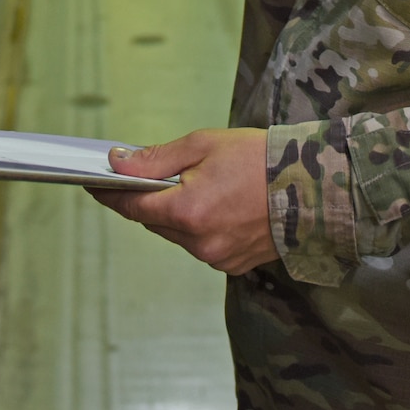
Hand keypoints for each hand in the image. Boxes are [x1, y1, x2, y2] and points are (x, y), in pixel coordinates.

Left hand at [88, 128, 279, 275]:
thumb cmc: (262, 159)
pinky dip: (199, 227)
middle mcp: (199, 242)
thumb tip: (118, 163)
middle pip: (155, 222)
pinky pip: (201, 245)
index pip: (133, 207)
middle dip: (150, 199)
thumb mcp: (204, 145)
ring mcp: (217, 257)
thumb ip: (157, 158)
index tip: (95, 184)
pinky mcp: (233, 265)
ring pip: (178, 235)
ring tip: (198, 186)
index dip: (110, 195)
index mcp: (188, 210)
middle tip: (153, 174)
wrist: (315, 187)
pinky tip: (218, 205)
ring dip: (177, 214)